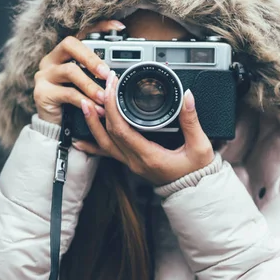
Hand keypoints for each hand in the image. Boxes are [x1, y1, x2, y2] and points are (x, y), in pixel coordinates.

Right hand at [33, 20, 124, 124]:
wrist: (56, 128)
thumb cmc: (74, 104)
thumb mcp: (88, 87)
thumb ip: (98, 76)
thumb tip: (120, 72)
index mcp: (63, 54)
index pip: (81, 34)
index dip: (99, 28)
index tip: (119, 27)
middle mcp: (51, 60)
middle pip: (70, 45)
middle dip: (92, 58)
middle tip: (108, 73)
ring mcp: (44, 75)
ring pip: (70, 71)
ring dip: (91, 85)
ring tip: (104, 97)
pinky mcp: (42, 92)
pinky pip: (68, 93)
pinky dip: (85, 101)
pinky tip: (96, 109)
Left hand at [72, 71, 214, 185]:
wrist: (195, 192)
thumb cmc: (198, 173)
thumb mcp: (200, 146)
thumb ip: (192, 121)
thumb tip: (187, 97)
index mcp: (150, 156)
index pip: (122, 130)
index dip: (113, 107)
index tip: (113, 87)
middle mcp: (136, 161)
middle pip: (109, 134)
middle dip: (102, 108)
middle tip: (101, 87)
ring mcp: (132, 164)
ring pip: (104, 143)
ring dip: (93, 124)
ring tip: (84, 104)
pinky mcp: (132, 163)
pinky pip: (108, 153)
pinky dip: (93, 144)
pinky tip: (80, 139)